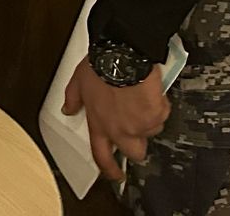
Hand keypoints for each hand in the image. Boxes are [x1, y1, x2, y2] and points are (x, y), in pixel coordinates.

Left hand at [62, 59, 168, 182]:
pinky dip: (159, 105)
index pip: (102, 157)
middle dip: (137, 144)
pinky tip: (151, 92)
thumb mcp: (78, 81)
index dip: (110, 170)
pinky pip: (162, 115)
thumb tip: (68, 108)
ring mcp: (139, 125)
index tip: (116, 174)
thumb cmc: (101, 66)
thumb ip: (73, 98)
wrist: (123, 55)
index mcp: (99, 125)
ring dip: (148, 120)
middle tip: (137, 129)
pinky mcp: (156, 115)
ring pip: (150, 131)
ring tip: (142, 100)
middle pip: (134, 153)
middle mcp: (120, 130)